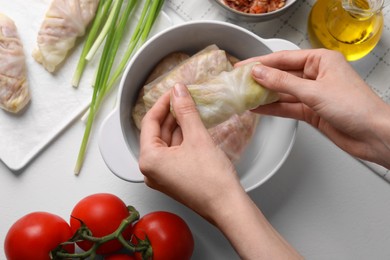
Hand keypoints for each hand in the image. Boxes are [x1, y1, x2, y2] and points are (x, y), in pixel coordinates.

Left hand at [139, 83, 301, 258]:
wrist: (227, 206)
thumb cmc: (211, 178)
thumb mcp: (197, 137)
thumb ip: (185, 111)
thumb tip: (178, 90)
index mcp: (149, 160)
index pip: (149, 122)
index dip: (162, 103)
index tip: (173, 91)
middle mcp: (150, 170)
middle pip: (156, 133)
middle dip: (170, 115)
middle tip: (183, 98)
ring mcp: (161, 176)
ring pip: (166, 143)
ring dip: (177, 126)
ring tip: (189, 110)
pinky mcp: (173, 179)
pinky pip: (173, 154)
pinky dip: (181, 140)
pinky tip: (191, 127)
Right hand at [240, 49, 389, 167]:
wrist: (373, 135)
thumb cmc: (356, 107)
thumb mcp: (314, 91)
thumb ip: (283, 82)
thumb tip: (260, 73)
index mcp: (321, 61)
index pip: (284, 59)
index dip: (261, 63)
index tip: (243, 66)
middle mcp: (316, 75)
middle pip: (281, 75)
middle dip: (260, 79)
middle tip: (239, 82)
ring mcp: (313, 94)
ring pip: (282, 93)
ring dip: (264, 95)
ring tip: (244, 96)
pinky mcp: (311, 111)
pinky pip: (287, 107)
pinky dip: (272, 108)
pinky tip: (257, 108)